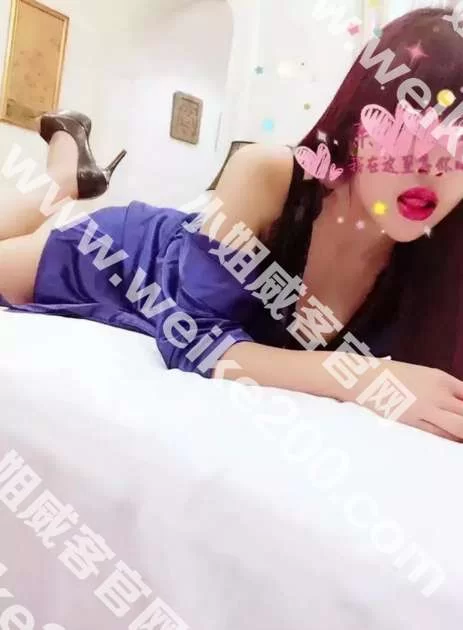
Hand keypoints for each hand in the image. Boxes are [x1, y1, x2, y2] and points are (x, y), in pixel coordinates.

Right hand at [339, 358, 462, 441]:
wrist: (362, 378)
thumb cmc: (389, 376)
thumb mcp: (421, 375)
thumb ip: (442, 389)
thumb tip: (457, 404)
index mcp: (441, 378)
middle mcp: (438, 393)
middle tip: (461, 428)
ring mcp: (426, 409)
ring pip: (461, 427)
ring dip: (462, 433)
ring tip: (458, 436)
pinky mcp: (413, 423)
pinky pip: (441, 435)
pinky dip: (450, 440)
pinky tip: (451, 441)